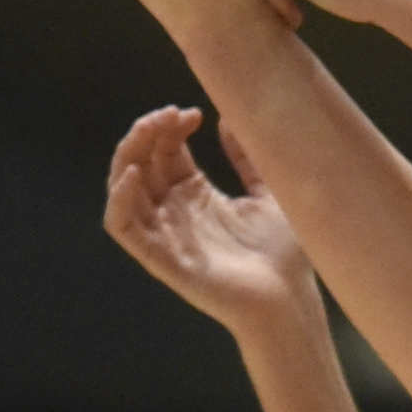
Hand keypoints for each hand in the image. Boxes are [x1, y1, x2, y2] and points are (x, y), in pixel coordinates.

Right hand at [104, 104, 319, 337]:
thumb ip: (248, 158)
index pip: (167, 154)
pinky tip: (134, 174)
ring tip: (149, 128)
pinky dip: (120, 199)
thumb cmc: (284, 253)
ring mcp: (166, 235)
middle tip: (169, 112)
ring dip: (129, 156)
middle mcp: (176, 213)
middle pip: (143, 165)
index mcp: (198, 197)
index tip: (194, 112)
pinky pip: (125, 228)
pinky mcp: (161, 258)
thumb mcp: (269, 192)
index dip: (170, 129)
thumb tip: (228, 116)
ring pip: (125, 190)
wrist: (290, 299)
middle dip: (148, 134)